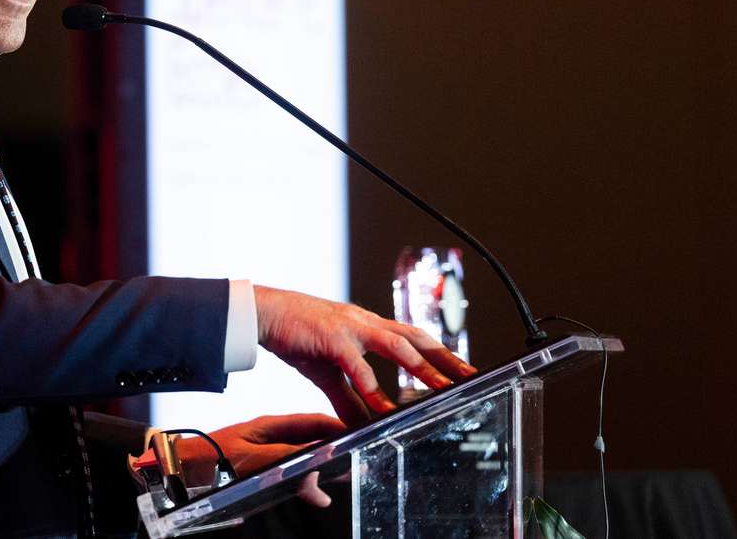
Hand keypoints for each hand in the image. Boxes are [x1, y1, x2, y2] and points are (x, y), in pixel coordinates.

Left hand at [176, 414, 347, 506]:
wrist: (177, 468)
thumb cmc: (207, 458)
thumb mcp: (249, 459)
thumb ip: (284, 463)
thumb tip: (316, 471)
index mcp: (270, 425)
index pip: (314, 422)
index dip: (339, 428)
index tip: (360, 435)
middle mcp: (270, 436)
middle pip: (312, 440)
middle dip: (335, 450)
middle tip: (357, 461)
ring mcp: (265, 452)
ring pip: (302, 458)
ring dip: (321, 468)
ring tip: (342, 478)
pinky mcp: (258, 469)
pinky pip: (289, 472)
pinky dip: (305, 481)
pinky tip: (314, 492)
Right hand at [254, 286, 476, 424]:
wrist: (265, 314)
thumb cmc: (296, 335)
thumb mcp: (327, 372)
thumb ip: (349, 398)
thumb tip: (367, 422)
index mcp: (367, 327)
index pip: (412, 338)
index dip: (438, 353)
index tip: (461, 369)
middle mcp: (366, 323)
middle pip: (416, 337)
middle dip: (444, 357)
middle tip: (470, 376)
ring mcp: (351, 328)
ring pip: (398, 346)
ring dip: (423, 367)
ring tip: (443, 388)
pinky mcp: (333, 339)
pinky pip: (359, 366)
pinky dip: (375, 387)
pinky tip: (386, 407)